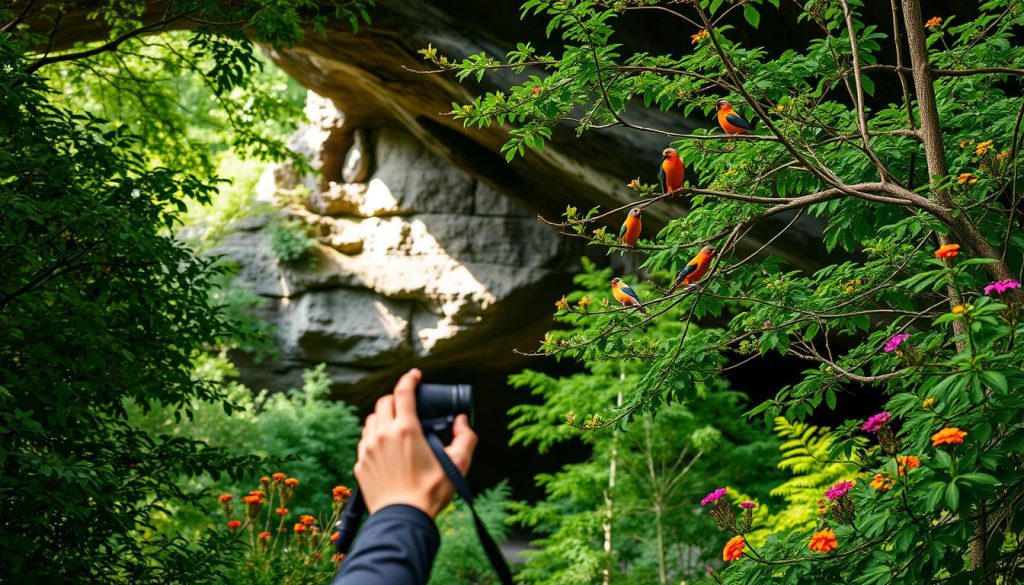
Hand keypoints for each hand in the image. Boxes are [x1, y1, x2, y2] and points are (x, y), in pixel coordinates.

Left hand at [354, 368, 477, 518]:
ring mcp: (368, 449)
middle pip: (384, 403)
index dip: (410, 378)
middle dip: (396, 397)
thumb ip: (465, 438)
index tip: (415, 375)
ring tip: (395, 424)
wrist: (402, 519)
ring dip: (383, 416)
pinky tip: (384, 446)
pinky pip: (364, 441)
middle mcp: (383, 434)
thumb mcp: (458, 464)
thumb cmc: (431, 492)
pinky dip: (374, 436)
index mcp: (406, 429)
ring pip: (371, 420)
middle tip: (407, 403)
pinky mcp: (360, 464)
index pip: (404, 392)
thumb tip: (461, 421)